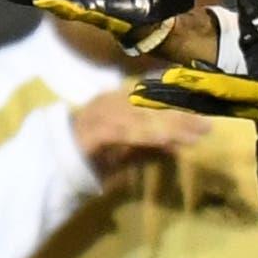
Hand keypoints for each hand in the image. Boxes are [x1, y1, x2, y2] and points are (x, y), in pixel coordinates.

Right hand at [71, 88, 211, 175]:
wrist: (51, 162)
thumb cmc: (90, 154)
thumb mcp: (125, 151)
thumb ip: (149, 148)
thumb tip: (177, 146)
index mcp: (117, 101)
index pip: (153, 95)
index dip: (179, 100)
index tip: (203, 108)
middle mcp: (109, 101)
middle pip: (151, 105)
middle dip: (180, 115)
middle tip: (206, 125)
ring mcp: (99, 114)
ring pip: (141, 117)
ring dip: (169, 125)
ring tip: (193, 135)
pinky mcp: (93, 132)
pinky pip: (124, 132)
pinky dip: (145, 136)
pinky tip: (166, 141)